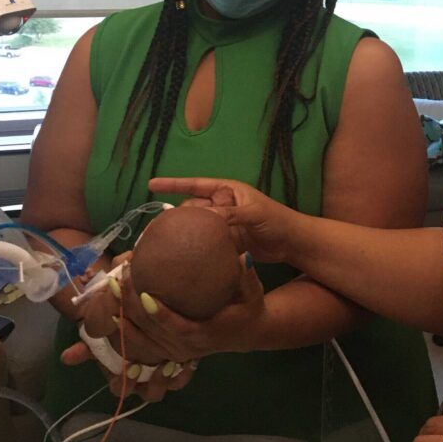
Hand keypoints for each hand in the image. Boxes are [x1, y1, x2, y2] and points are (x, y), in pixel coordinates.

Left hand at [63, 254, 265, 401]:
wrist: (246, 334)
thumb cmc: (248, 309)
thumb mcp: (253, 294)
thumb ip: (248, 277)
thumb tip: (243, 256)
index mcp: (202, 334)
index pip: (175, 326)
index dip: (158, 313)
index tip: (144, 293)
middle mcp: (183, 347)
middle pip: (149, 333)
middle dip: (130, 308)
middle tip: (118, 280)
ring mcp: (171, 351)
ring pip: (137, 342)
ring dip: (119, 318)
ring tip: (107, 290)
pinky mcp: (163, 349)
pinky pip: (136, 344)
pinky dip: (119, 329)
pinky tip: (105, 309)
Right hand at [149, 176, 297, 262]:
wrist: (292, 242)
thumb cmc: (276, 220)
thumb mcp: (254, 213)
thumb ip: (230, 214)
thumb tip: (203, 216)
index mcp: (226, 191)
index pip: (195, 184)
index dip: (172, 184)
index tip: (150, 184)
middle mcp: (221, 205)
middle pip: (192, 208)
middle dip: (175, 216)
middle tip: (155, 229)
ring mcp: (222, 224)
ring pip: (196, 227)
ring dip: (182, 233)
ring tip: (161, 243)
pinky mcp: (225, 242)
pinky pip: (205, 243)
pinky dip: (194, 247)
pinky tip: (181, 256)